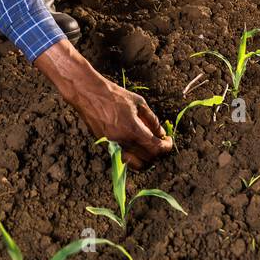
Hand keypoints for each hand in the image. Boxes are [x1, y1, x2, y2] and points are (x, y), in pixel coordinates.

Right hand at [33, 38, 171, 169]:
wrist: (89, 94)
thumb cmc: (115, 95)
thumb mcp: (139, 103)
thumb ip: (152, 120)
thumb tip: (161, 134)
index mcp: (132, 130)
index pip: (156, 149)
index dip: (167, 147)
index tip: (169, 141)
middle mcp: (122, 142)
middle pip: (147, 161)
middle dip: (158, 154)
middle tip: (161, 143)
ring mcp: (112, 146)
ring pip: (134, 165)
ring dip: (146, 159)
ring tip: (149, 146)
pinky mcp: (105, 146)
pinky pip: (124, 158)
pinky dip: (134, 156)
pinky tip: (136, 144)